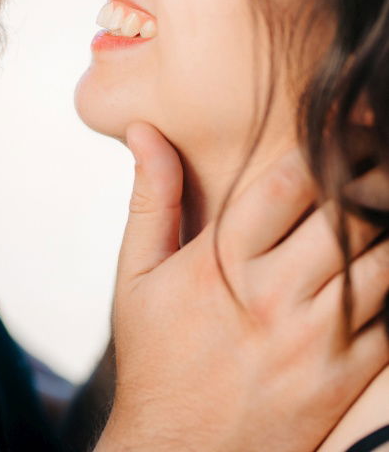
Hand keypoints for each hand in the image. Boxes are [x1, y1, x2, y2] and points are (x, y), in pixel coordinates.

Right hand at [95, 123, 388, 451]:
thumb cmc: (155, 357)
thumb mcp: (137, 275)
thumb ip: (150, 196)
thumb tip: (143, 128)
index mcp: (222, 262)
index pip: (289, 181)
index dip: (325, 143)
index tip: (344, 121)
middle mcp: (272, 296)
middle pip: (345, 215)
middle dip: (369, 176)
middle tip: (378, 151)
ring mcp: (313, 342)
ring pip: (380, 263)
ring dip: (386, 226)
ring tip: (383, 201)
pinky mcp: (343, 380)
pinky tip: (383, 261)